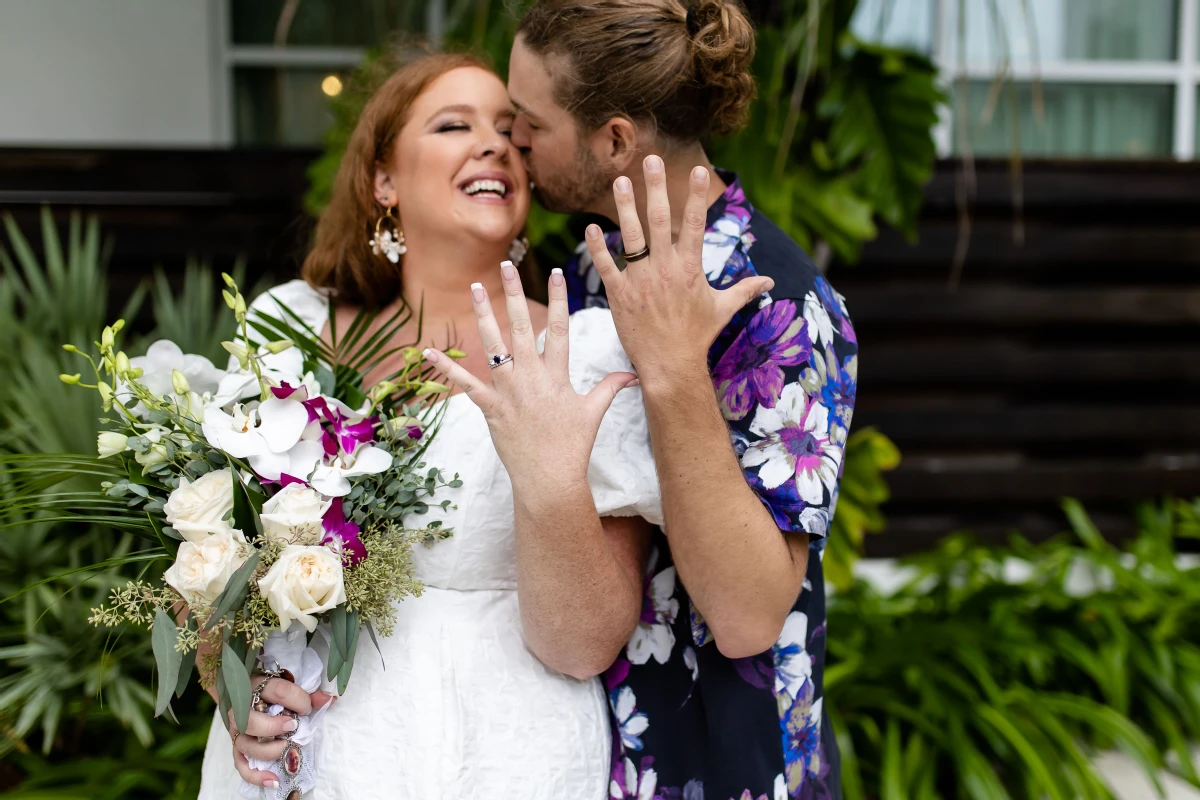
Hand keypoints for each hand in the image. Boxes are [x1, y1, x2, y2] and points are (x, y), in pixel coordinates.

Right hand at [226, 674, 333, 787]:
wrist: (248, 695)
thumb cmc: (273, 691)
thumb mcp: (289, 686)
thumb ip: (309, 693)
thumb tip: (328, 699)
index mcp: (257, 685)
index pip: (276, 691)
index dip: (296, 700)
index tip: (307, 707)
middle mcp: (241, 709)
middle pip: (249, 721)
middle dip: (272, 727)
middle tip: (293, 727)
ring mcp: (236, 731)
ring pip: (245, 745)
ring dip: (268, 751)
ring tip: (289, 749)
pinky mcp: (237, 748)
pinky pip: (241, 765)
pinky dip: (256, 776)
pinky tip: (274, 779)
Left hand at [422, 263, 635, 492]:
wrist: (550, 479)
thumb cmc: (573, 447)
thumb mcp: (593, 413)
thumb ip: (609, 388)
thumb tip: (631, 375)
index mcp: (557, 375)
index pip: (560, 328)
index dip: (559, 298)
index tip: (557, 272)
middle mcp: (532, 377)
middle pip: (523, 326)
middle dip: (515, 293)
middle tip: (507, 265)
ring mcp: (509, 391)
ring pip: (493, 346)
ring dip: (483, 315)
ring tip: (475, 288)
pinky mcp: (491, 409)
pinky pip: (466, 385)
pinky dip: (448, 370)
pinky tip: (431, 352)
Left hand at [584, 156, 773, 385]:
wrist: (671, 366)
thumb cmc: (697, 337)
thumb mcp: (723, 309)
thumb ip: (744, 290)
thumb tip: (768, 281)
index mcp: (690, 268)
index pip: (694, 223)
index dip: (696, 195)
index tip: (698, 170)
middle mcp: (665, 268)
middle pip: (660, 220)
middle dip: (656, 187)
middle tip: (650, 159)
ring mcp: (641, 280)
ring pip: (631, 236)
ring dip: (625, 206)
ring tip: (620, 180)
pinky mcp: (620, 294)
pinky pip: (607, 265)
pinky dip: (598, 247)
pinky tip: (591, 227)